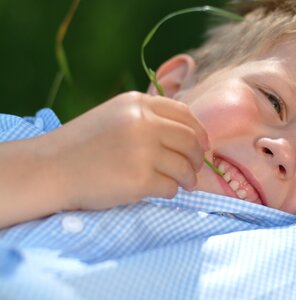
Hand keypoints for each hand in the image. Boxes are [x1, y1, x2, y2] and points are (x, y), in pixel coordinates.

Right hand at [38, 91, 208, 210]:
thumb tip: (189, 135)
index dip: (200, 132)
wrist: (50, 169)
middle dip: (198, 158)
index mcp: (138, 104)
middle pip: (191, 141)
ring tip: (184, 184)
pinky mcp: (139, 180)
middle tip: (196, 169)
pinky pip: (170, 188)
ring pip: (184, 167)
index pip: (185, 115)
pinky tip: (160, 191)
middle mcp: (143, 123)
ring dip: (188, 179)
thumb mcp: (115, 116)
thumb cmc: (83, 145)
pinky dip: (170, 192)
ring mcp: (142, 151)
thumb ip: (147, 118)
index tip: (204, 145)